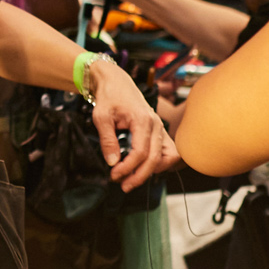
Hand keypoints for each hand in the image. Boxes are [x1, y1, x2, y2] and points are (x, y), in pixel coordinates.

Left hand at [87, 56, 180, 189]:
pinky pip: (168, 152)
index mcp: (143, 120)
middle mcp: (156, 125)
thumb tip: (112, 162)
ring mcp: (160, 128)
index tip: (114, 175)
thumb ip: (107, 140)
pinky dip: (160, 163)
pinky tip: (143, 168)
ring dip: (151, 171)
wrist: (117, 82)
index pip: (141, 152)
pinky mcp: (159, 131)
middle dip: (139, 176)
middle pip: (155, 159)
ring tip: (133, 178)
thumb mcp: (101, 116)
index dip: (128, 168)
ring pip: (166, 157)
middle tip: (122, 185)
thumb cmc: (109, 97)